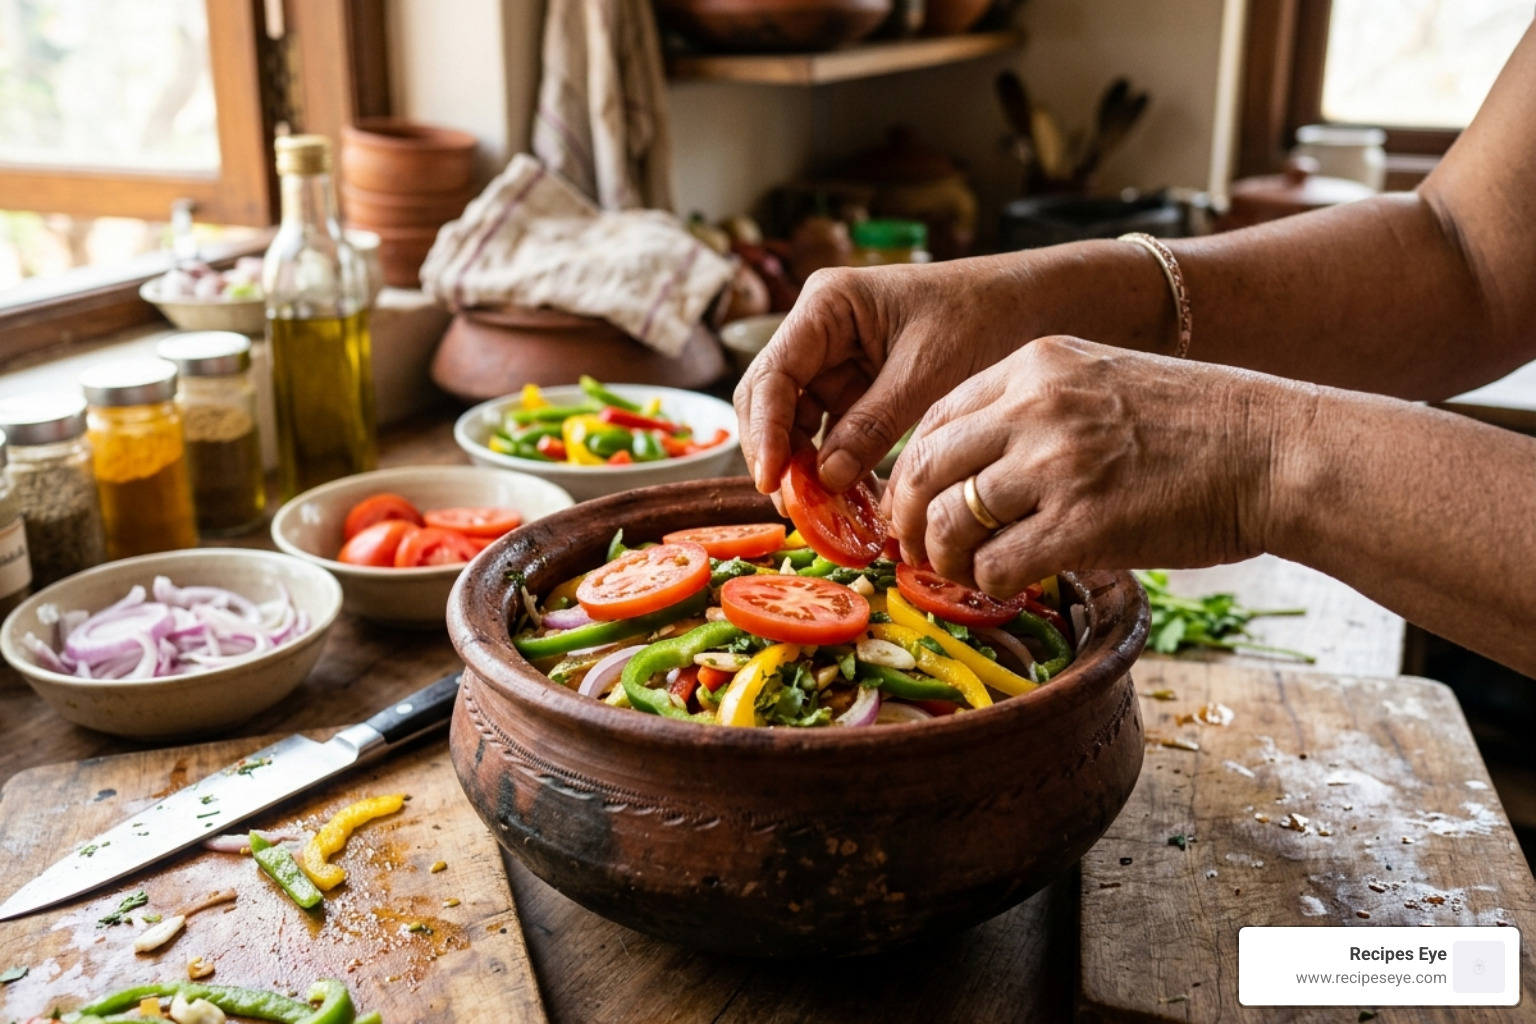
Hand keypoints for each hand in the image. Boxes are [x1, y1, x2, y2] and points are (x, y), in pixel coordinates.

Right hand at [733, 256, 1038, 495]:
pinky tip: (848, 499)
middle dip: (777, 453)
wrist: (1032, 305)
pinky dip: (835, 465)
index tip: (772, 480)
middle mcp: (820, 330)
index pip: (773, 374)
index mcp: (827, 305)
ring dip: (804, 466)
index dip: (765, 430)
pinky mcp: (857, 387)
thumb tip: (825, 478)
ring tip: (820, 513)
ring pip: (797, 421)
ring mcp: (836, 361)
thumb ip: (874, 424)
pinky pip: (831, 432)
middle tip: (792, 508)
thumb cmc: (984, 316)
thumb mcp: (928, 373)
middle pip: (772, 399)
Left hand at [883, 336, 1303, 595]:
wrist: (1277, 451)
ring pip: (949, 520)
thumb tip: (976, 466)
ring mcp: (1057, 464)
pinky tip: (1007, 585)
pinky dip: (988, 583)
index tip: (914, 502)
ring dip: (944, 558)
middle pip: (925, 468)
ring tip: (964, 572)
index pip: (935, 418)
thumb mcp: (1104, 380)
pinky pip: (996, 564)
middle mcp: (1035, 406)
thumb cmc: (1200, 425)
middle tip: (916, 549)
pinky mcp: (1083, 524)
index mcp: (1036, 364)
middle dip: (907, 517)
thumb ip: (1038, 407)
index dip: (910, 470)